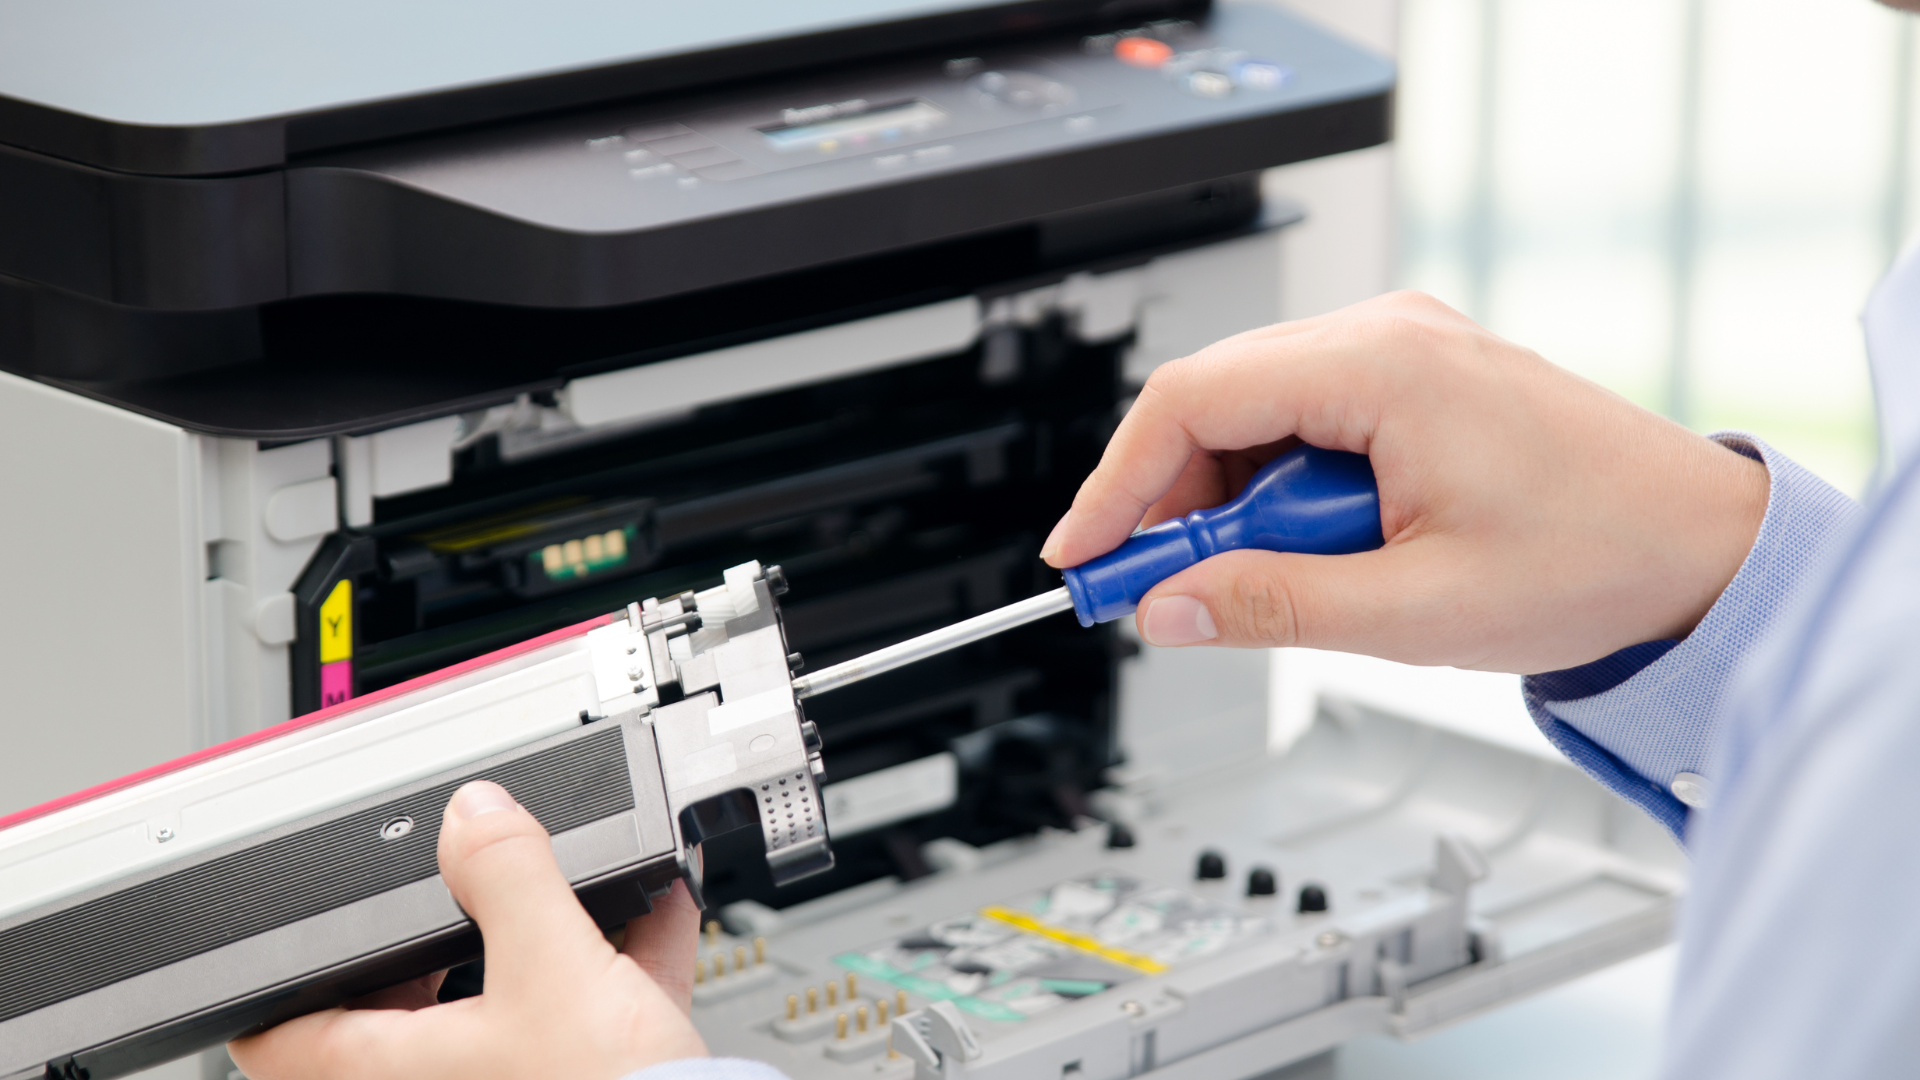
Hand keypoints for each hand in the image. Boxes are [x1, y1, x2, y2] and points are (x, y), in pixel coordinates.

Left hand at [230, 781, 707, 1079]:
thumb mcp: (551, 965)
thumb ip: (506, 876)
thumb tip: (473, 812)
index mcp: (394, 1069)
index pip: (275, 1036)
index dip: (264, 981)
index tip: (273, 937)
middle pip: (394, 1007)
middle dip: (427, 933)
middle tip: (444, 879)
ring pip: (497, 1006)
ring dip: (528, 941)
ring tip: (568, 883)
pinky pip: (584, 1013)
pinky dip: (611, 962)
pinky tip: (655, 911)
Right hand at [1041, 291, 1768, 673]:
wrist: (1702, 548)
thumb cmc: (1598, 558)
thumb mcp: (1413, 611)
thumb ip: (1271, 607)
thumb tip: (1166, 609)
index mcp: (1385, 367)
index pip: (1192, 400)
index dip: (1117, 484)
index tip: (1083, 557)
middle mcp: (1389, 335)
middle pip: (1214, 400)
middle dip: (1170, 503)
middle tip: (1155, 594)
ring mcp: (1406, 350)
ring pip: (1255, 414)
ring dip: (1234, 503)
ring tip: (1270, 584)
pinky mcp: (1418, 380)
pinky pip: (1307, 421)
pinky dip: (1282, 490)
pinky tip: (1316, 551)